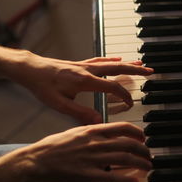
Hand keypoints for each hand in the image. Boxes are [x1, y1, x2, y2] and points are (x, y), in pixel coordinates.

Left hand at [14, 55, 152, 123]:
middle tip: (150, 71)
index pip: (112, 86)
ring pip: (111, 62)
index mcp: (84, 81)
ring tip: (140, 64)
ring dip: (127, 63)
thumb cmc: (42, 86)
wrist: (30, 69)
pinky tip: (117, 59)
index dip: (124, 95)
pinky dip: (112, 60)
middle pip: (117, 68)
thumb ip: (80, 113)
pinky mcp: (80, 64)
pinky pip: (100, 60)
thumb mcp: (59, 104)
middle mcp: (87, 70)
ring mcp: (84, 65)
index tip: (131, 103)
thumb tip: (98, 122)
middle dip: (135, 70)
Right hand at [18, 122, 151, 181]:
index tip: (143, 138)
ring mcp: (92, 159)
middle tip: (148, 156)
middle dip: (143, 151)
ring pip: (125, 160)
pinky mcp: (88, 175)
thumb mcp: (75, 131)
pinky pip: (112, 178)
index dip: (137, 133)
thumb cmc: (54, 145)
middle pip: (128, 144)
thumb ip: (92, 131)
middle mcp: (95, 143)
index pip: (122, 127)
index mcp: (92, 130)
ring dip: (140, 164)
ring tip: (147, 167)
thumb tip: (106, 131)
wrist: (37, 160)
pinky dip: (126, 180)